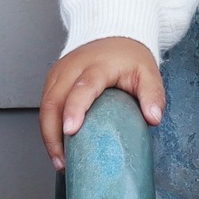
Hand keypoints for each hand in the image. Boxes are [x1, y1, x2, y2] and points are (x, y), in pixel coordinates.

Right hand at [39, 36, 165, 169]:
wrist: (113, 37)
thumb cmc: (128, 58)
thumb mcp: (148, 72)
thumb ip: (153, 95)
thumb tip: (153, 118)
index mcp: (97, 65)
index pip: (82, 88)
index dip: (74, 109)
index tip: (71, 131)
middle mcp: (73, 67)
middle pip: (54, 101)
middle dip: (53, 134)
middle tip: (63, 161)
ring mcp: (59, 73)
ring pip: (45, 106)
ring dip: (48, 135)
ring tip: (59, 160)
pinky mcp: (52, 80)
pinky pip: (45, 106)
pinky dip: (48, 128)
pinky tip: (57, 146)